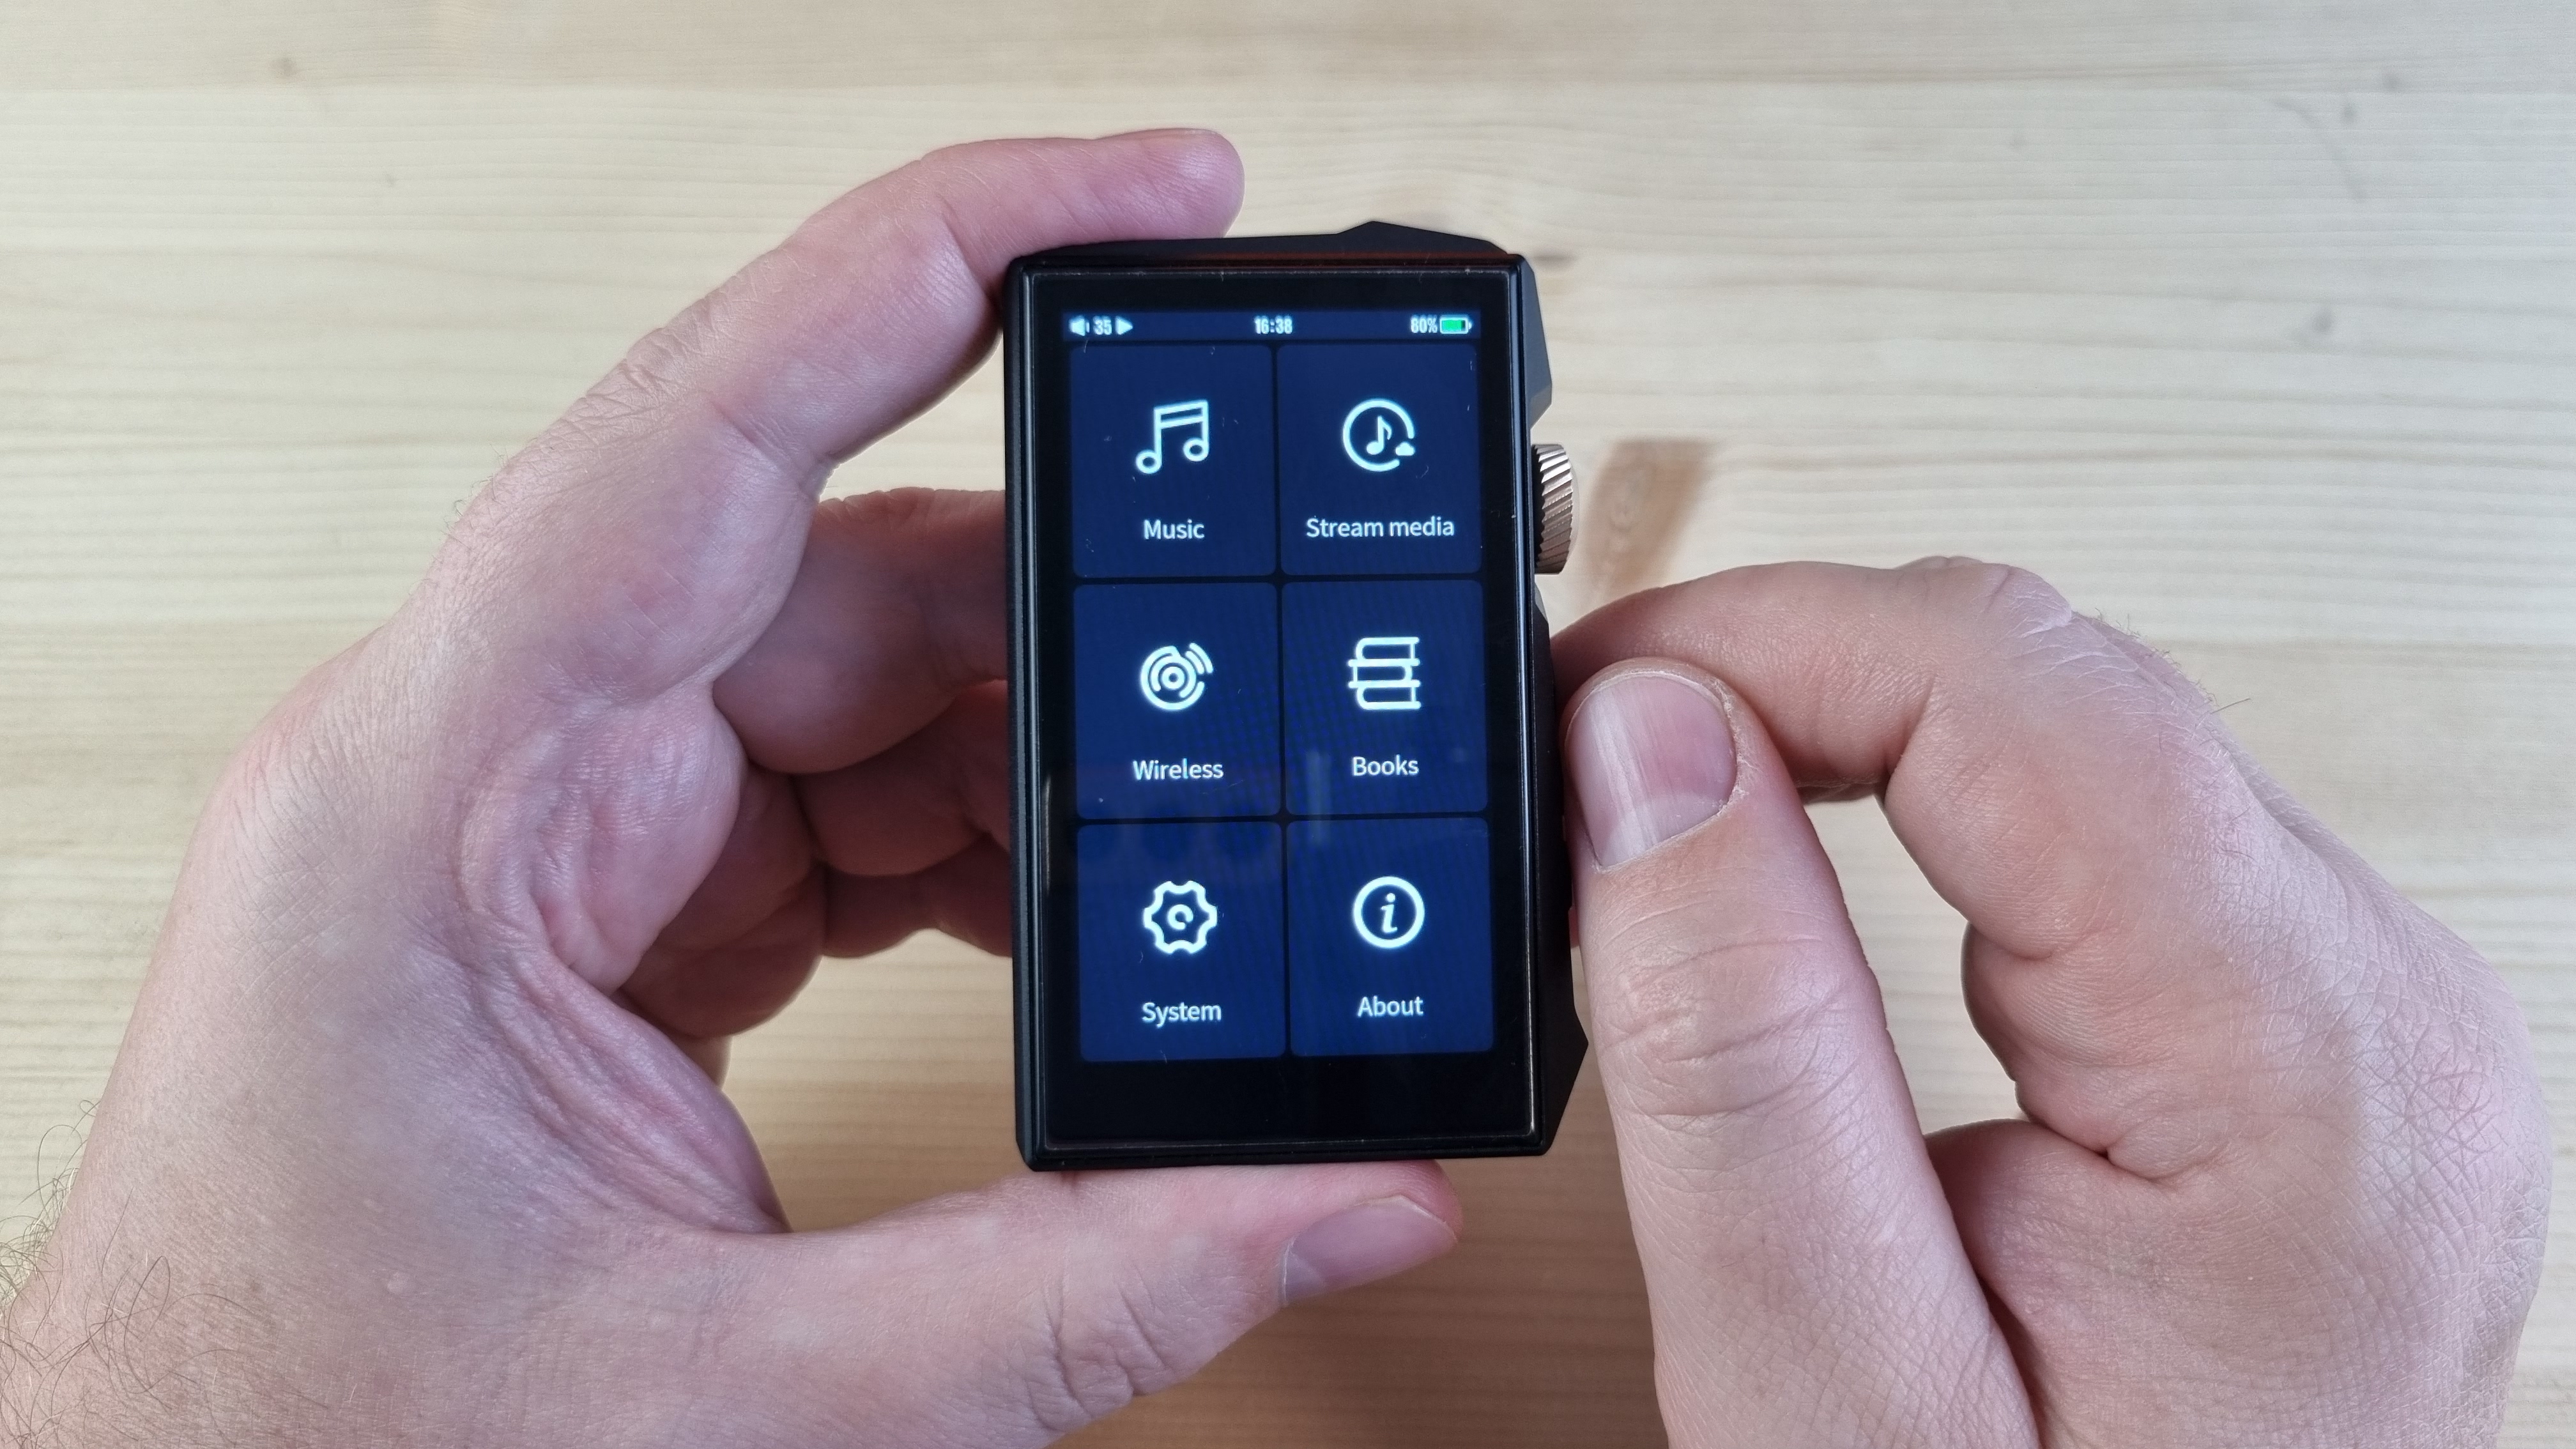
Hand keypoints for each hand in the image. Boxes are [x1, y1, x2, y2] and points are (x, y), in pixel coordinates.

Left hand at [0, 133, 1459, 1445]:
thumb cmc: (326, 1447)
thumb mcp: (743, 1398)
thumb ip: (1078, 1288)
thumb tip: (1340, 1184)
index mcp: (435, 806)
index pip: (701, 430)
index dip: (936, 260)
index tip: (1141, 196)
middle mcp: (478, 768)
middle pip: (821, 562)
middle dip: (1069, 601)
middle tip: (1265, 637)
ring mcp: (536, 829)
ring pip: (839, 674)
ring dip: (1024, 748)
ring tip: (1180, 846)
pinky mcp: (588, 903)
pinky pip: (814, 789)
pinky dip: (962, 839)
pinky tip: (1059, 921)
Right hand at [1555, 560, 2546, 1446]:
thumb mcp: (1833, 1384)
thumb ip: (1738, 1057)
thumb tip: (1649, 748)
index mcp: (2299, 1067)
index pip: (2015, 688)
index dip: (1765, 638)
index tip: (1585, 708)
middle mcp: (2373, 1000)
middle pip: (2052, 680)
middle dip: (1791, 675)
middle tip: (1592, 773)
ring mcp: (2351, 1005)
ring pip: (2065, 728)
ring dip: (1847, 738)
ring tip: (1671, 823)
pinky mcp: (2297, 1026)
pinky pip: (2092, 824)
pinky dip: (1921, 810)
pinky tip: (1806, 878)